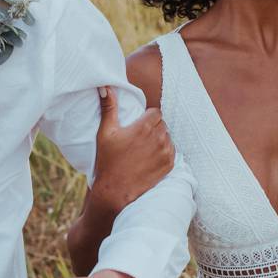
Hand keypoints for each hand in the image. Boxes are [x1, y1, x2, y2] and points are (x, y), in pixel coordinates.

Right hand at [91, 86, 173, 215]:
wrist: (115, 190)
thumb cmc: (107, 161)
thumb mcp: (105, 132)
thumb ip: (108, 107)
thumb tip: (105, 86)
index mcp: (143, 126)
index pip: (156, 112)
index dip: (147, 117)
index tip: (138, 126)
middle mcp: (158, 137)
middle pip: (162, 124)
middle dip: (153, 128)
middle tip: (139, 138)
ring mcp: (165, 152)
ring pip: (168, 137)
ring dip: (159, 139)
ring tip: (144, 149)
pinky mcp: (169, 165)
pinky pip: (172, 151)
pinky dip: (164, 152)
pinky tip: (150, 158)